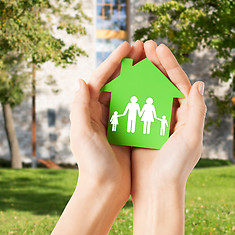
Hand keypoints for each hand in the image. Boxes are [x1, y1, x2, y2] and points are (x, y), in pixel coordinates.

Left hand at [50, 41, 144, 234]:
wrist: (105, 188)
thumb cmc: (92, 164)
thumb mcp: (83, 135)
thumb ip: (79, 108)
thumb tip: (80, 80)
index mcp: (88, 111)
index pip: (100, 79)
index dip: (113, 61)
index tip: (127, 46)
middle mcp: (100, 112)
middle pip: (114, 81)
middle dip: (127, 64)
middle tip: (141, 48)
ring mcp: (114, 119)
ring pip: (126, 91)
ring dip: (137, 76)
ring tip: (150, 61)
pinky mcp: (126, 129)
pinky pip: (135, 106)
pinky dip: (144, 94)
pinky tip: (155, 86)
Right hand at [131, 40, 206, 234]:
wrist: (156, 190)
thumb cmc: (175, 166)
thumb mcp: (191, 138)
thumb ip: (197, 110)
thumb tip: (198, 83)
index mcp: (186, 115)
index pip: (179, 83)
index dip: (170, 64)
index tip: (158, 48)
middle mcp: (172, 115)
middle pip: (163, 83)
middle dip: (155, 63)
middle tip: (144, 45)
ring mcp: (155, 120)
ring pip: (148, 91)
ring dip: (142, 74)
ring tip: (133, 57)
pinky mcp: (141, 127)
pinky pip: (136, 105)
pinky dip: (131, 91)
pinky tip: (123, 80)